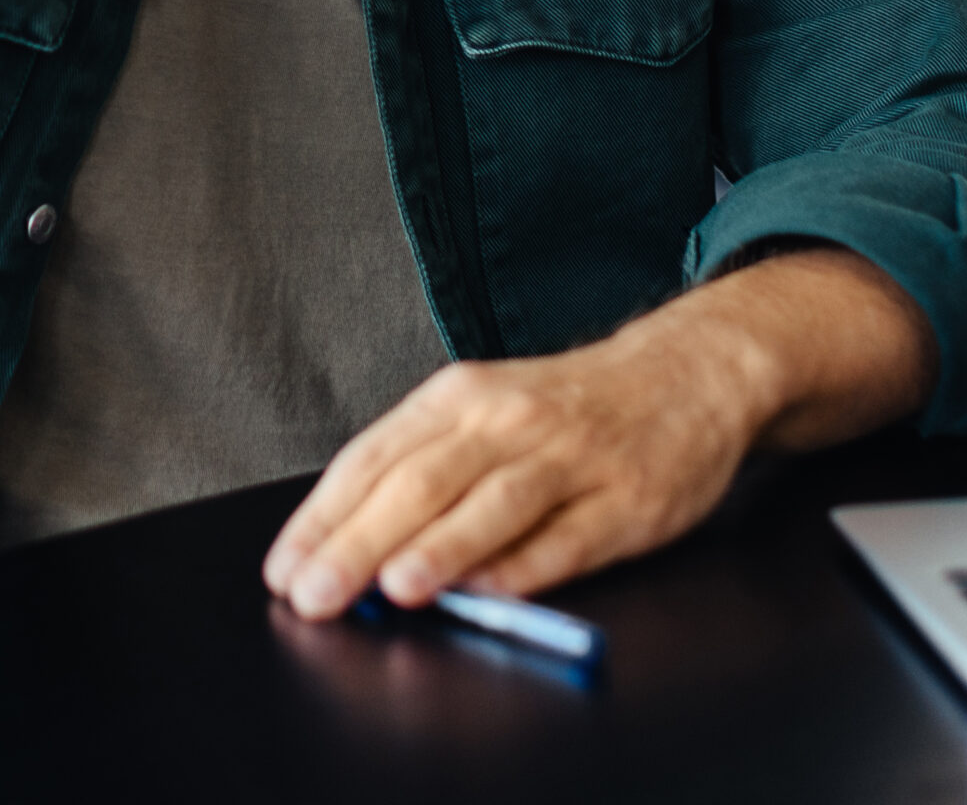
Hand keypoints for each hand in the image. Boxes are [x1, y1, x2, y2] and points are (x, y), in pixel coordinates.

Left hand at [262, 249, 936, 620]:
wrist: (681, 372)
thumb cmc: (565, 406)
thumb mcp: (485, 413)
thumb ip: (425, 470)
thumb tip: (352, 544)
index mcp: (458, 397)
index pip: (373, 457)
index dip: (324, 516)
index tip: (284, 568)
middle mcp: (506, 420)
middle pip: (421, 482)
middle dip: (360, 543)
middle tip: (315, 593)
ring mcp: (568, 458)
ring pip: (492, 504)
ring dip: (441, 548)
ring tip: (395, 588)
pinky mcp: (625, 499)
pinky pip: (569, 537)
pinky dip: (528, 566)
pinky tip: (492, 593)